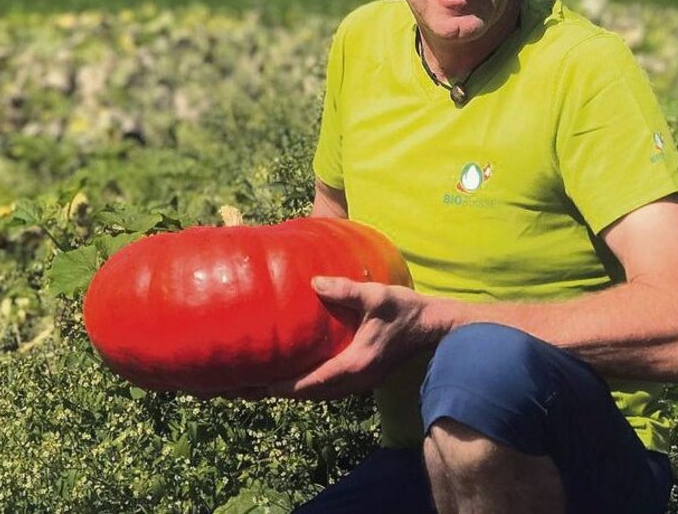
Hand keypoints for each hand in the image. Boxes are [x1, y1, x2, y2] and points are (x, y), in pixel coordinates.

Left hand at [267, 275, 429, 399]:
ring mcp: (360, 382)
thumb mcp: (376, 297)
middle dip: (276, 392)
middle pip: (308, 394)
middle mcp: (354, 381)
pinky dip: (306, 384)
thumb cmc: (406, 311)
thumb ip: (346, 291)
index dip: (281, 386)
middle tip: (243, 387)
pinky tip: (293, 373)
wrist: (435, 328)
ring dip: (290, 390)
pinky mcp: (363, 376)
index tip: (255, 386)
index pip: (310, 383)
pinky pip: (327, 386)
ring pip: (317, 393)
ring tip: (260, 384)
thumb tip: (314, 282)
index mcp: (354, 366)